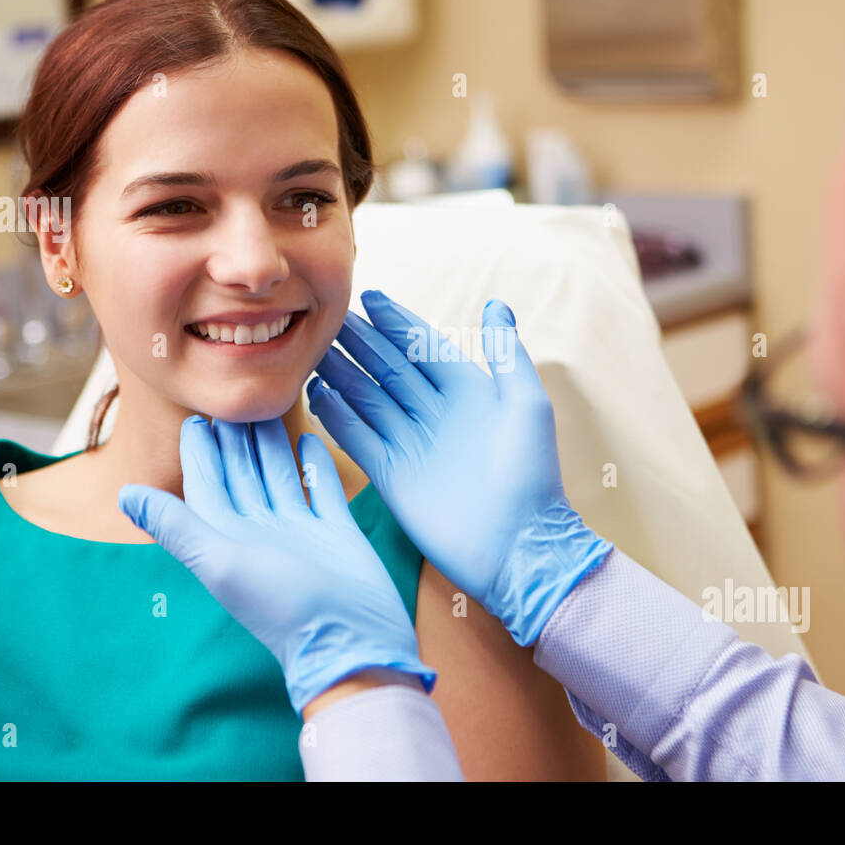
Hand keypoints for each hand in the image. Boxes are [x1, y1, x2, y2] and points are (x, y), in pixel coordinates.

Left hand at [117, 414, 436, 716]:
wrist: (349, 638)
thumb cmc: (281, 606)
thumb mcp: (220, 561)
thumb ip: (175, 525)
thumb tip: (123, 494)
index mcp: (228, 537)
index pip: (207, 484)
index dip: (199, 451)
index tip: (195, 416)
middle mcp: (261, 531)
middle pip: (242, 473)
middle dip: (235, 438)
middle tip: (232, 399)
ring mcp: (300, 530)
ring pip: (278, 475)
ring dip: (271, 443)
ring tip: (267, 408)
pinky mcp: (335, 530)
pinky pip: (320, 488)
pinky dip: (314, 464)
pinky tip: (311, 438)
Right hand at [308, 290, 612, 645]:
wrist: (519, 548)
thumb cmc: (532, 474)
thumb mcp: (527, 405)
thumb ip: (507, 354)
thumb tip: (496, 304)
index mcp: (469, 392)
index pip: (424, 347)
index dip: (398, 322)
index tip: (370, 296)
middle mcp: (436, 414)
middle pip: (390, 369)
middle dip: (362, 343)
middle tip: (328, 318)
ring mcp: (412, 445)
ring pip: (369, 399)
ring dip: (343, 373)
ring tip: (313, 350)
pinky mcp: (392, 476)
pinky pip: (359, 438)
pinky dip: (337, 416)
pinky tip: (316, 393)